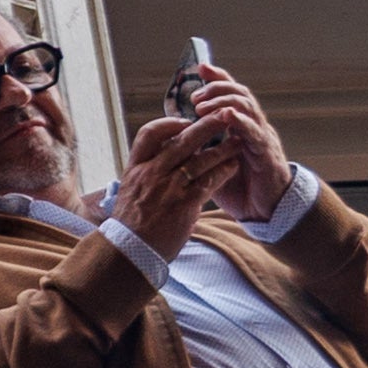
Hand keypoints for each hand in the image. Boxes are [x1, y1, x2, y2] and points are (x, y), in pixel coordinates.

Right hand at [108, 108, 228, 255]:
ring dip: (223, 148)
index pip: (149, 134)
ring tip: (237, 141)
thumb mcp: (130, 191)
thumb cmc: (132, 224)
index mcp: (136, 168)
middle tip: (223, 115)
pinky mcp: (184, 204)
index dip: (168, 123)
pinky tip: (233, 166)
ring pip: (201, 159)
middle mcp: (151, 174)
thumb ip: (148, 172)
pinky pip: (209, 181)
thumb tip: (167, 158)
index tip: (184, 122)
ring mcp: (168, 188)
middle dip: (206, 126)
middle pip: (182, 140)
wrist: (130, 252)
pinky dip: (223, 171)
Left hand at [170, 63, 298, 219]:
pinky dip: (241, 121)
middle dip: (217, 88)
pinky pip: (254, 132)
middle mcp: (253, 126)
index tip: (199, 68)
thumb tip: (174, 137)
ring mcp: (261, 137)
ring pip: (247, 107)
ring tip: (202, 106)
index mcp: (241, 126)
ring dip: (223, 102)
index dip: (218, 79)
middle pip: (239, 94)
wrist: (263, 212)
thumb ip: (199, 148)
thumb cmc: (238, 188)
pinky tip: (228, 115)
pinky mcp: (266, 153)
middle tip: (195, 96)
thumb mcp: (212, 164)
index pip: (230, 94)